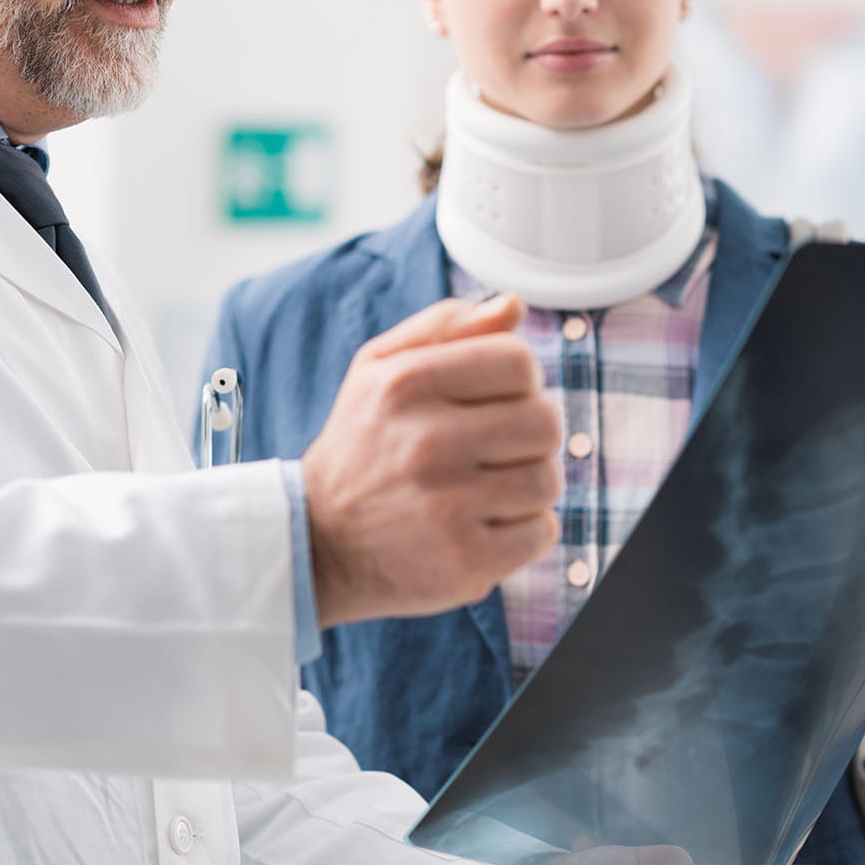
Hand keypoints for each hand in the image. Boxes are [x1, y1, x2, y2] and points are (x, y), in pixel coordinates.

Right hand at [302, 294, 563, 625]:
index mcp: (407, 383)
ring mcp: (447, 506)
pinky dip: (524, 533)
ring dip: (526, 486)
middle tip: (492, 451)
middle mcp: (427, 442)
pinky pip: (542, 533)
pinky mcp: (465, 561)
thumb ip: (445, 328)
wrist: (317, 544)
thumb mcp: (379, 370)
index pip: (518, 362)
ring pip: (547, 480)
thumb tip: (513, 303)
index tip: (494, 402)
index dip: (518, 382)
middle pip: (544, 422)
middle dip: (528, 436)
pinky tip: (483, 526)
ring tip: (484, 490)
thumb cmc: (361, 446)